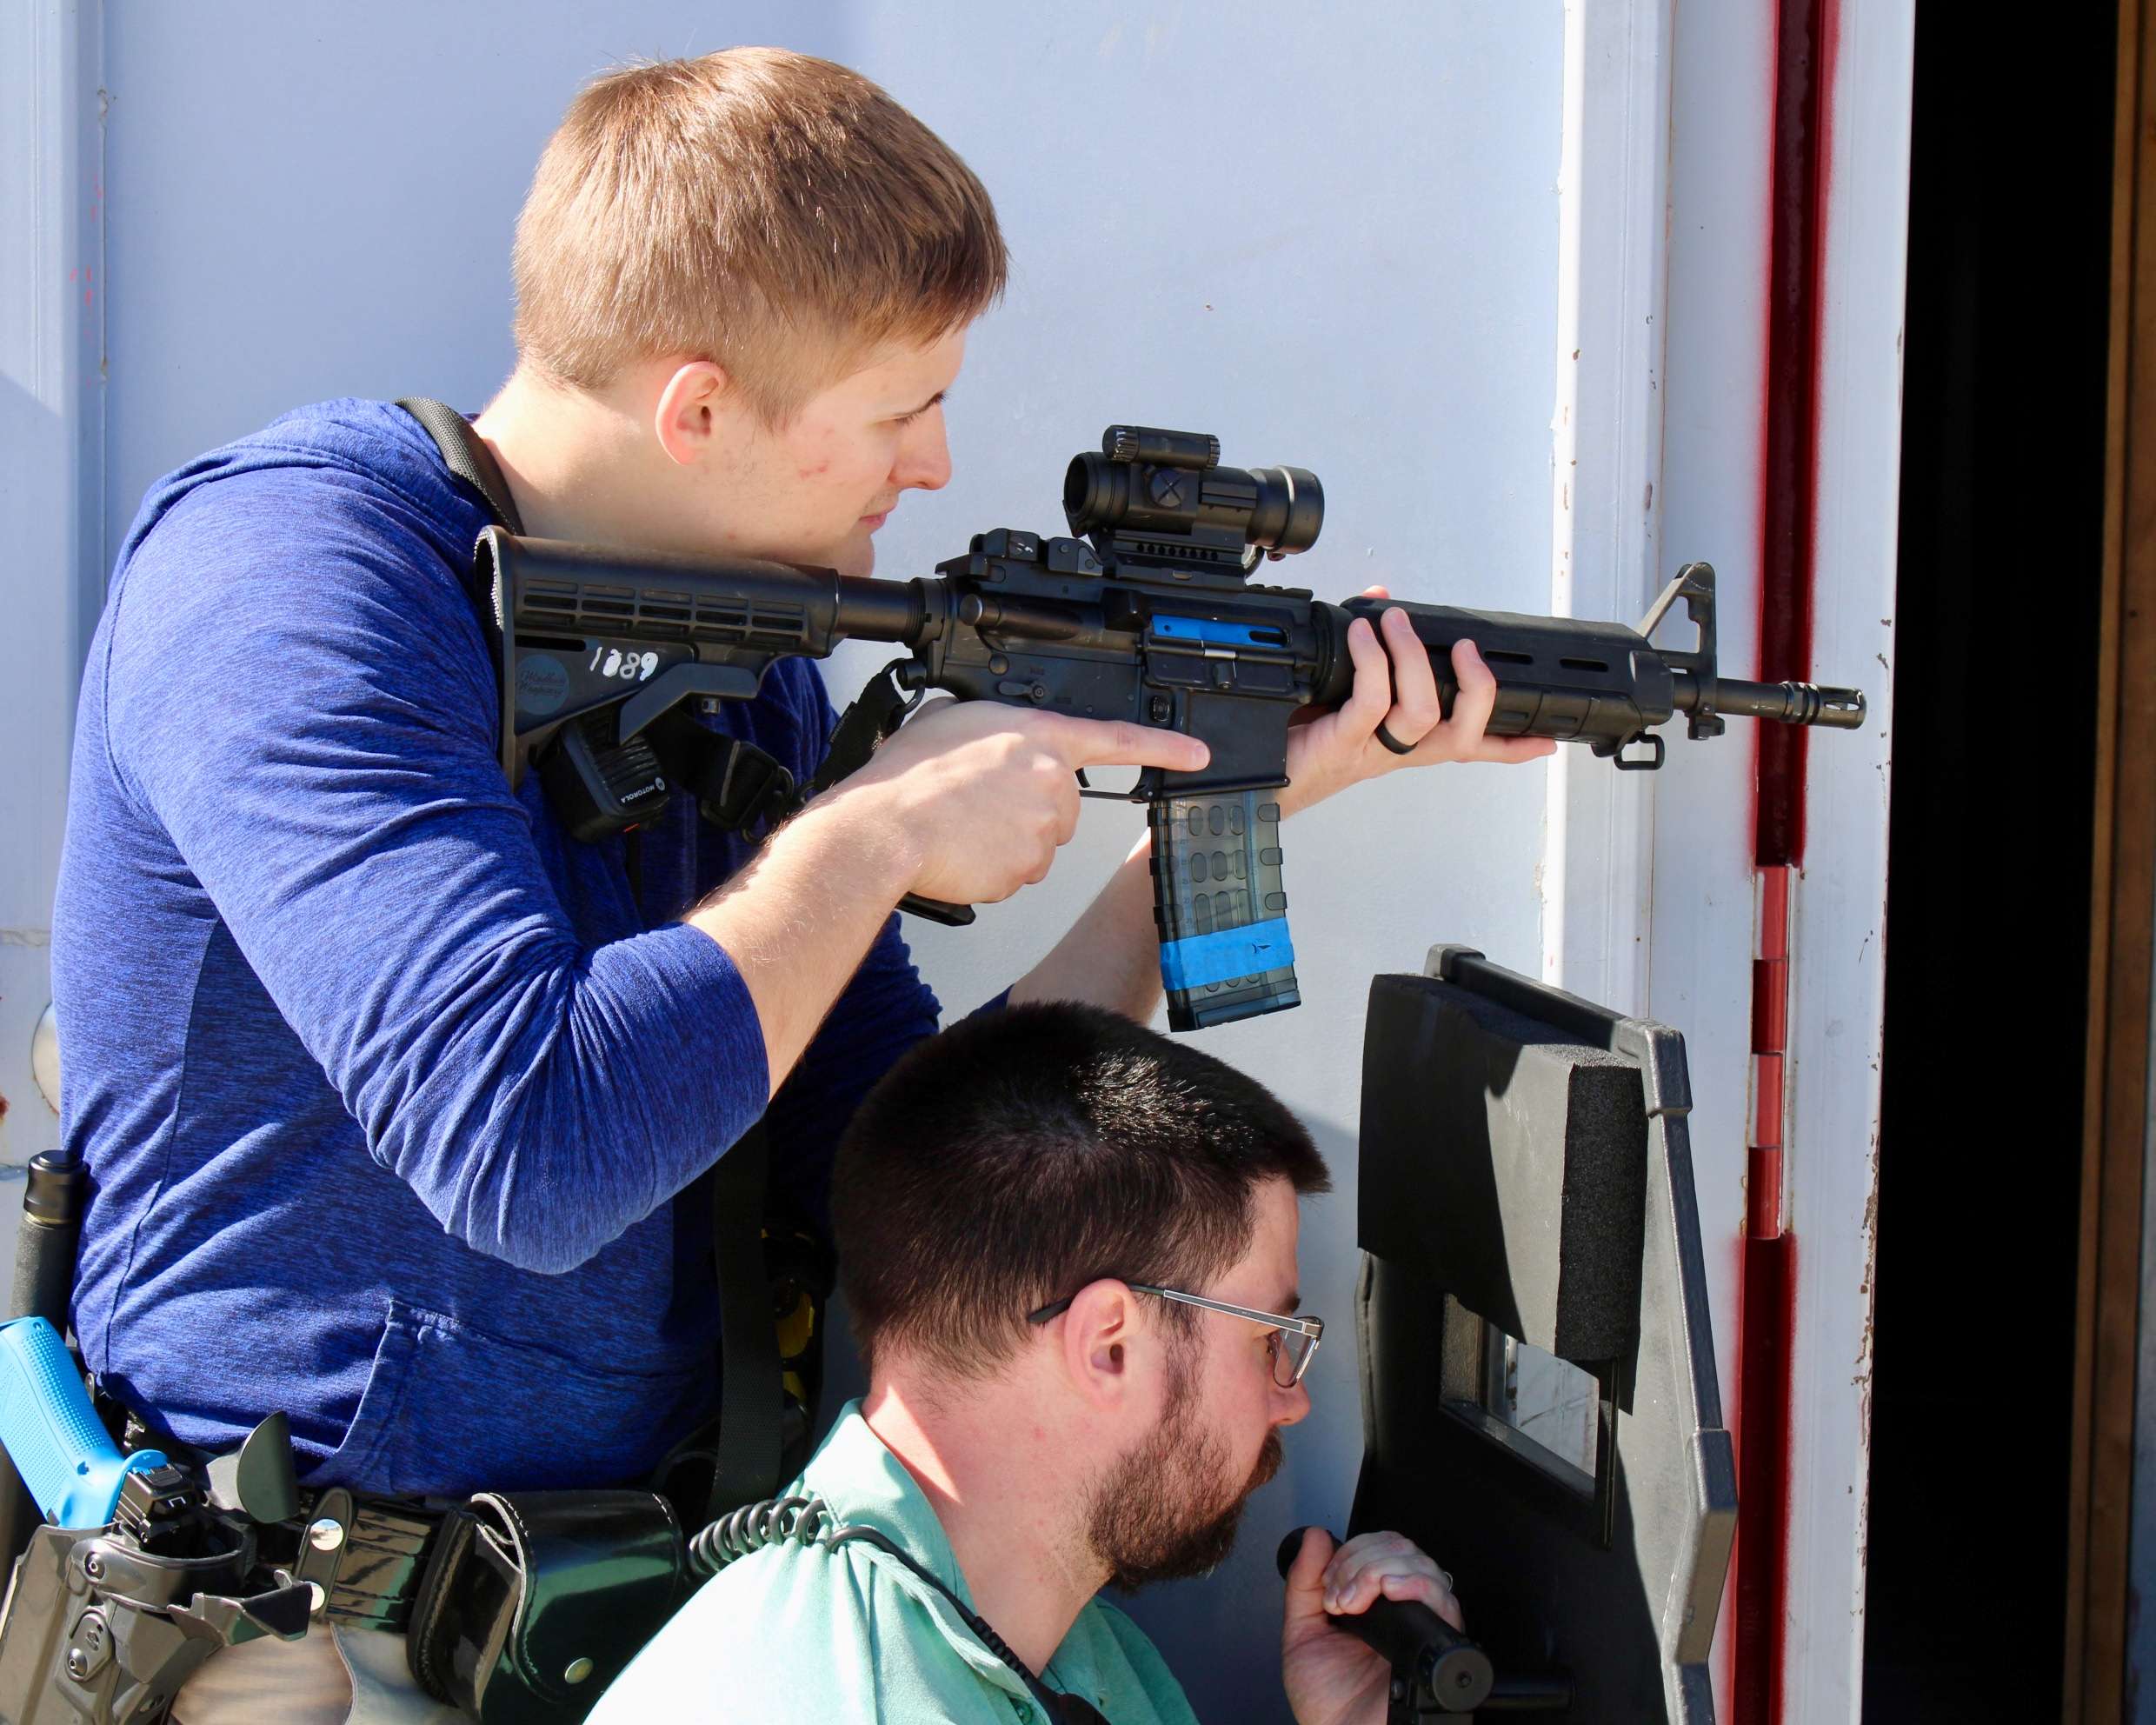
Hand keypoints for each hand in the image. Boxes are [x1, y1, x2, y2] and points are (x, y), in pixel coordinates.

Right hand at [831, 698, 1206, 905]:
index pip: (1119, 739)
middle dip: (1028, 807)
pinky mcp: (1026, 872)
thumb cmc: (908, 775)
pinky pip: (1016, 873)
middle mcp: (1053, 783)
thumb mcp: (950, 719)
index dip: (1164, 746)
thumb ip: (989, 728)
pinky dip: (991, 867)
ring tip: (960, 824)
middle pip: (1062, 803)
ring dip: (1006, 838)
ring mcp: (1044, 832)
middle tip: (976, 802)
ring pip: (1038, 841)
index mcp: (1041, 738)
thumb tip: (986, 740)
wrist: (884, 827)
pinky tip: (960, 851)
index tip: (1198, 754)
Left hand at [1278, 586, 1555, 817]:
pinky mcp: (1340, 743)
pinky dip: (1372, 661)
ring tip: (1395, 622)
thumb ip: (1365, 651)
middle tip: (1471, 649)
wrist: (1250, 780)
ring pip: (1422, 712)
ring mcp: (1369, 750)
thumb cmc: (1293, 738)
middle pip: (1462, 734)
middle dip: (1479, 689)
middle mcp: (1394, 751)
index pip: (1467, 745)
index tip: (1547, 740)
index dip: (1510, 745)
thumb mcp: (1338, 690)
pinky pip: (1371, 700)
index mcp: (1402, 743)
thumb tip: (1380, 600)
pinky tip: (1361, 634)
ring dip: (1415, 658)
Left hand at [1282, 1527, 1462, 1724]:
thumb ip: (1303, 1584)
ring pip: (1422, 1566)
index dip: (1353, 1550)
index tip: (1328, 1581)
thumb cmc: (1328, 1702)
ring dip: (1378, 1571)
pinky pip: (1444, 1600)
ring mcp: (1422, 1626)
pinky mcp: (1437, 1644)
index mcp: (1375, 1605)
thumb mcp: (1302, 1634)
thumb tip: (1314, 1537)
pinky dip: (1414, 1585)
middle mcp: (1404, 1611)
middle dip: (1361, 1561)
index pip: (1381, 1546)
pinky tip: (1388, 1591)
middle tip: (1338, 1598)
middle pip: (1403, 1549)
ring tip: (1353, 1604)